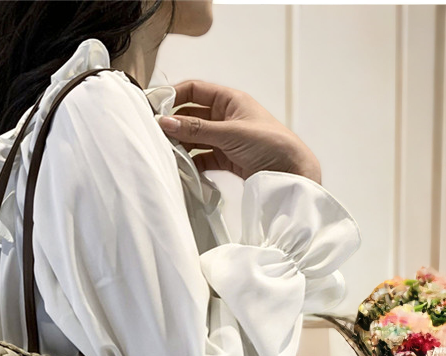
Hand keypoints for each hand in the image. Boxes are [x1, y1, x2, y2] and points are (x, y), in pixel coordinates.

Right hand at [157, 79, 320, 183]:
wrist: (291, 173)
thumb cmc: (271, 144)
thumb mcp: (230, 133)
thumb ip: (196, 130)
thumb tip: (165, 122)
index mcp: (230, 100)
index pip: (194, 90)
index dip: (174, 95)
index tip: (154, 107)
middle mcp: (226, 117)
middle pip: (191, 115)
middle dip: (174, 124)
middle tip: (156, 135)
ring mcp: (225, 138)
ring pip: (195, 138)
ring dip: (181, 144)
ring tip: (166, 153)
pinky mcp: (226, 158)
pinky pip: (201, 157)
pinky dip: (191, 162)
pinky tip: (181, 167)